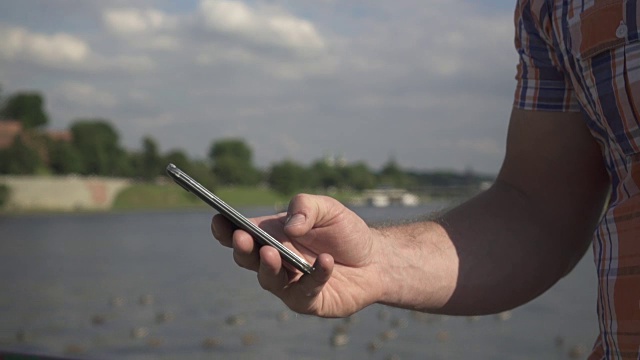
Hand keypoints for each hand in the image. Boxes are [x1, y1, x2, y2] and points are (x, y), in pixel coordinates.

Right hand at [211, 194, 383, 316]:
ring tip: (273, 253)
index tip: (218, 219)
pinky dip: (316, 275)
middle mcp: (274, 260)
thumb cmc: (344, 232)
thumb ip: (306, 207)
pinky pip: (306, 290)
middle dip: (242, 248)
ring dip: (268, 267)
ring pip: (268, 279)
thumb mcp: (328, 208)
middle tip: (243, 238)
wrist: (375, 259)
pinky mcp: (308, 300)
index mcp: (270, 235)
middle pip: (247, 258)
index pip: (239, 233)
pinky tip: (325, 262)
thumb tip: (290, 225)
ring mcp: (288, 283)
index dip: (225, 229)